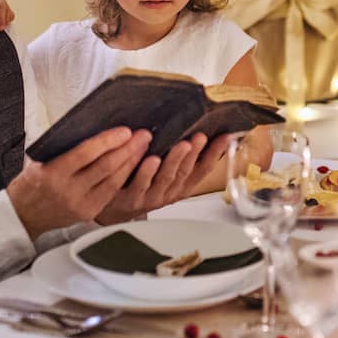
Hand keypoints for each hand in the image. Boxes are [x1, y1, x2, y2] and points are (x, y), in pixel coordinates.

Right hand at [6, 127, 149, 239]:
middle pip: (105, 167)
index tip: (125, 131)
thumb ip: (66, 148)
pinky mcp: (88, 213)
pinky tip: (133, 166)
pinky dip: (124, 178)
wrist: (22, 215)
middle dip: (128, 149)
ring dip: (131, 162)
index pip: (86, 153)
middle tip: (143, 135)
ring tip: (143, 148)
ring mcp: (79, 204)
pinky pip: (111, 193)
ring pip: (113, 181)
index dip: (108, 141)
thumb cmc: (31, 183)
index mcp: (53, 173)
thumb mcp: (40, 161)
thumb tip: (96, 130)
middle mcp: (67, 190)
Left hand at [96, 133, 229, 223]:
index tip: (225, 138)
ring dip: (175, 161)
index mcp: (178, 186)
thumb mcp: (163, 173)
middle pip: (184, 173)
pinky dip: (146, 171)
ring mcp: (149, 196)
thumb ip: (177, 156)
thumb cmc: (138, 185)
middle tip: (200, 137)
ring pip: (165, 178)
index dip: (214, 154)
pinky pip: (139, 184)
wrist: (112, 209)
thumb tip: (190, 128)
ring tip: (182, 145)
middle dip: (194, 154)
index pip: (202, 169)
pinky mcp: (129, 198)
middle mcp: (167, 193)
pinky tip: (149, 158)